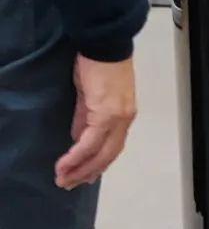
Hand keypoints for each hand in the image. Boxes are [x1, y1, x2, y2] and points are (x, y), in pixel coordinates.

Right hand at [55, 54, 136, 189]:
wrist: (104, 44)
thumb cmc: (99, 63)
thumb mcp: (91, 95)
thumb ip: (86, 118)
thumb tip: (78, 138)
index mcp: (124, 115)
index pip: (112, 148)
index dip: (97, 165)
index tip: (84, 177)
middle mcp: (125, 119)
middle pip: (108, 156)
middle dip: (87, 172)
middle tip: (70, 184)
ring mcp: (118, 117)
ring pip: (100, 153)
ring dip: (81, 169)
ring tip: (64, 179)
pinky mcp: (106, 113)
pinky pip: (90, 141)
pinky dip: (77, 155)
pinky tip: (66, 164)